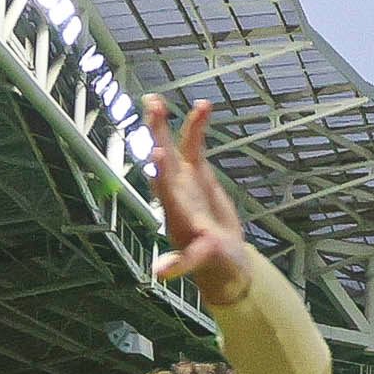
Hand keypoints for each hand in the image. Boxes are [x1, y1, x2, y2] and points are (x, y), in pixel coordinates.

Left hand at [141, 96, 252, 302]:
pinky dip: (198, 127)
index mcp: (175, 213)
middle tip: (150, 107)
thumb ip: (182, 264)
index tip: (157, 150)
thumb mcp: (200, 263)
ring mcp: (184, 181)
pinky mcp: (197, 175)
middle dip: (155, 133)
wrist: (223, 260)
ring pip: (173, 147)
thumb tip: (159, 274)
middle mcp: (175, 194)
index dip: (161, 170)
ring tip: (157, 100)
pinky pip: (195, 146)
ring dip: (164, 124)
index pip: (165, 189)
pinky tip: (204, 106)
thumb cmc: (212, 265)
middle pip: (162, 159)